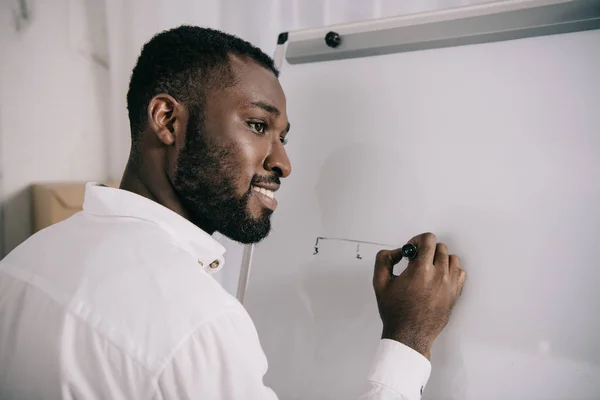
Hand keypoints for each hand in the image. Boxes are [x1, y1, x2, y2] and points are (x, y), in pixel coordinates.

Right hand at [372, 232, 465, 359]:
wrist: (409, 335)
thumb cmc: (396, 312)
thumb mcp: (380, 282)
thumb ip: (384, 259)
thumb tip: (398, 252)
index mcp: (421, 270)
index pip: (428, 239)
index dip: (417, 240)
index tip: (412, 249)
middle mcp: (438, 275)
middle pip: (440, 247)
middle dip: (427, 250)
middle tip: (417, 260)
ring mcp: (449, 285)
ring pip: (452, 258)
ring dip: (440, 259)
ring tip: (429, 268)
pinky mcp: (455, 294)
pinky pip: (460, 273)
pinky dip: (450, 271)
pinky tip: (439, 277)